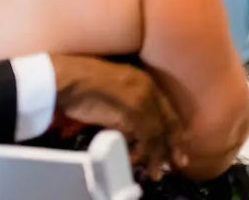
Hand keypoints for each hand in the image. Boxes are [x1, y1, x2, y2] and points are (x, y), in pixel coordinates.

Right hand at [50, 54, 181, 178]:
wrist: (69, 78)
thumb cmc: (82, 84)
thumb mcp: (114, 92)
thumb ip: (127, 107)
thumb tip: (132, 131)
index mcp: (146, 80)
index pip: (167, 109)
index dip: (173, 129)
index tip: (177, 144)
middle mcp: (149, 88)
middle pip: (167, 121)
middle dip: (173, 144)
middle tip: (179, 162)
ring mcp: (142, 99)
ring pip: (158, 132)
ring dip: (157, 154)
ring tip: (155, 171)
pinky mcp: (133, 111)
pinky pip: (145, 136)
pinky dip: (144, 152)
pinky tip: (137, 162)